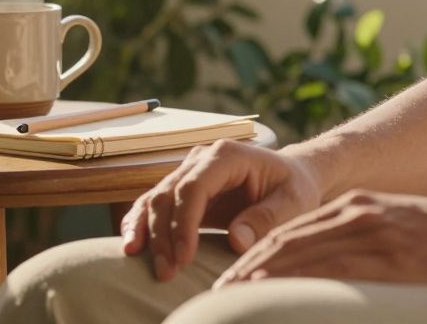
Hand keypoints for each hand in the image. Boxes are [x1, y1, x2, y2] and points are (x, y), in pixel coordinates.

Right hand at [120, 140, 323, 281]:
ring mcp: (188, 173)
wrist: (291, 176)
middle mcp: (201, 159)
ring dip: (146, 232)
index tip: (185, 258)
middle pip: (168, 194)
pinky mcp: (183, 190)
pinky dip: (140, 224)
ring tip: (142, 262)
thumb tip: (236, 240)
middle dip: (163, 235)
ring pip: (155, 199)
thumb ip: (267, 218)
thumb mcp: (294, 202)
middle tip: (167, 272)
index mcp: (227, 155)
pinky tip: (132, 246)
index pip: (194, 187)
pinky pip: (154, 205)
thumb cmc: (294, 187)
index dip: (184, 223)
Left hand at [213, 190, 426, 289]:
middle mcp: (359, 213)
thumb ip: (365, 245)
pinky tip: (277, 298)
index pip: (293, 231)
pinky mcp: (393, 257)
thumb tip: (332, 276)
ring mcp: (375, 233)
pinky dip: (300, 284)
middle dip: (248, 269)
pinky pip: (335, 273)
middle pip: (287, 241)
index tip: (232, 280)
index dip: (257, 256)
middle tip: (218, 295)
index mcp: (358, 206)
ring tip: (233, 300)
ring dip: (262, 279)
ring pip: (303, 255)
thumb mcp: (400, 232)